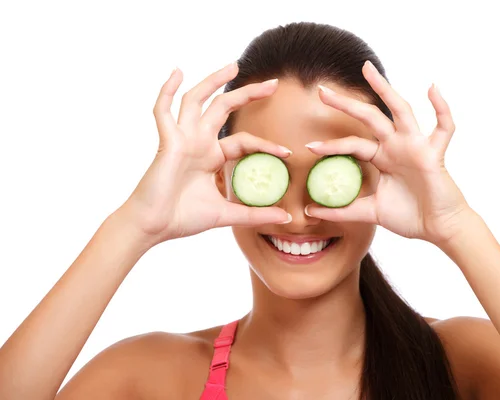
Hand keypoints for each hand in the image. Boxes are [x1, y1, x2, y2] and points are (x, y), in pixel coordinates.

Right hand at [119, 63, 291, 245]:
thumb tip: (286, 220)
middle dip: (247, 94)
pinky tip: (177, 72)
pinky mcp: (167, 142)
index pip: (243, 140)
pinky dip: (167, 91)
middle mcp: (198, 142)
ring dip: (213, 81)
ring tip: (234, 66)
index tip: (287, 153)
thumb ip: (255, 215)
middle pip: (223, 108)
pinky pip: (163, 111)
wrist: (154, 227)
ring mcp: (182, 139)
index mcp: (211, 156)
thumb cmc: (183, 218)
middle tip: (273, 84)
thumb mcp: (227, 214)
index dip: (265, 144)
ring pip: (196, 100)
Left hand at [304, 61, 471, 244]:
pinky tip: (432, 88)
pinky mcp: (434, 154)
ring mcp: (415, 146)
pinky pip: (443, 128)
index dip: (332, 145)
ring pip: (399, 111)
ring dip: (384, 89)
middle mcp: (397, 146)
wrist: (438, 229)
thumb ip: (342, 210)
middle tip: (320, 91)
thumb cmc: (409, 217)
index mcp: (382, 157)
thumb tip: (309, 211)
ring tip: (366, 69)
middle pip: (369, 118)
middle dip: (345, 104)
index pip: (353, 144)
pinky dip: (441, 108)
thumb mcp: (369, 212)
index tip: (309, 146)